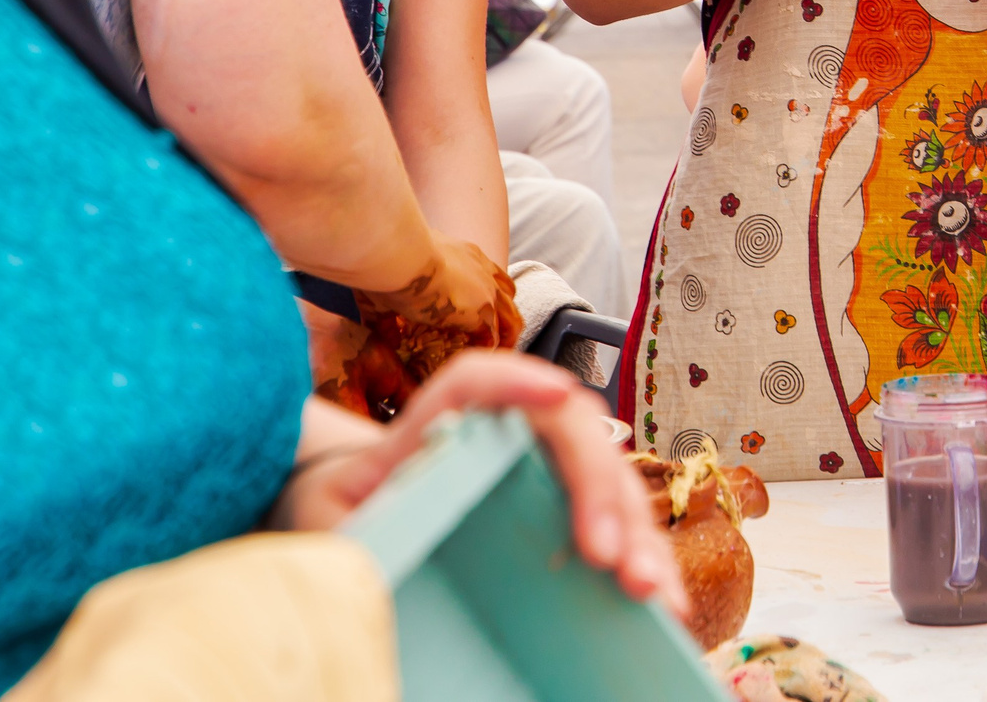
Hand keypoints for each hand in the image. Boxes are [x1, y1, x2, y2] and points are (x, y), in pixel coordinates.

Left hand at [276, 352, 686, 618]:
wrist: (343, 533)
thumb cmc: (335, 525)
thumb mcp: (323, 537)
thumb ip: (345, 542)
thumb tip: (360, 583)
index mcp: (427, 435)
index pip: (470, 385)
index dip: (514, 380)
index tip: (556, 394)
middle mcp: (496, 444)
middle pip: (566, 434)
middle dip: (599, 489)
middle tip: (609, 557)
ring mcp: (533, 478)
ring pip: (604, 481)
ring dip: (637, 532)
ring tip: (652, 593)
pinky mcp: (555, 519)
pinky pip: (613, 527)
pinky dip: (643, 560)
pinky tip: (663, 606)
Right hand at [314, 237, 523, 421]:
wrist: (400, 255)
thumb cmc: (387, 264)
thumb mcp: (388, 287)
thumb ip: (387, 315)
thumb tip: (383, 338)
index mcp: (461, 255)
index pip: (486, 272)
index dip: (487, 292)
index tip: (482, 310)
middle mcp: (480, 269)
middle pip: (508, 292)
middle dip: (505, 316)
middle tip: (498, 338)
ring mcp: (485, 290)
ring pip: (510, 317)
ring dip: (505, 338)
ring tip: (497, 357)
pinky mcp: (482, 311)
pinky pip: (493, 337)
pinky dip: (490, 351)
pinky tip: (481, 363)